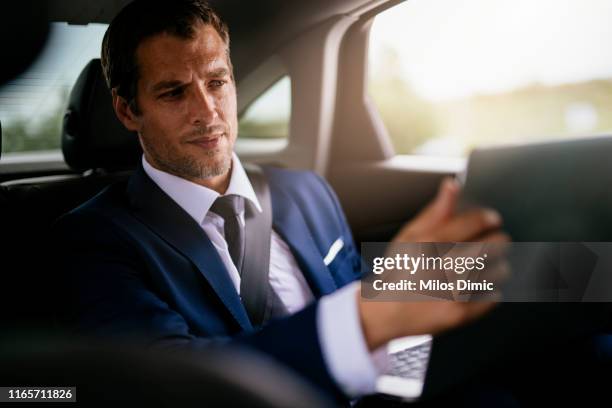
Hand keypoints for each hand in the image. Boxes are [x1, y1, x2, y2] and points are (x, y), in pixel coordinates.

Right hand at [358, 177, 509, 349]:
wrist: (385, 311)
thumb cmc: (398, 270)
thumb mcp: (410, 235)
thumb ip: (436, 211)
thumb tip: (453, 185)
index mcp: (431, 241)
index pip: (477, 220)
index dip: (488, 218)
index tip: (492, 220)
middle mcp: (444, 264)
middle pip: (495, 245)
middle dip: (497, 242)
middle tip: (489, 244)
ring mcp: (454, 291)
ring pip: (499, 271)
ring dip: (495, 267)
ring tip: (479, 269)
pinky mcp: (461, 313)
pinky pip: (494, 296)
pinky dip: (489, 292)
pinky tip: (473, 288)